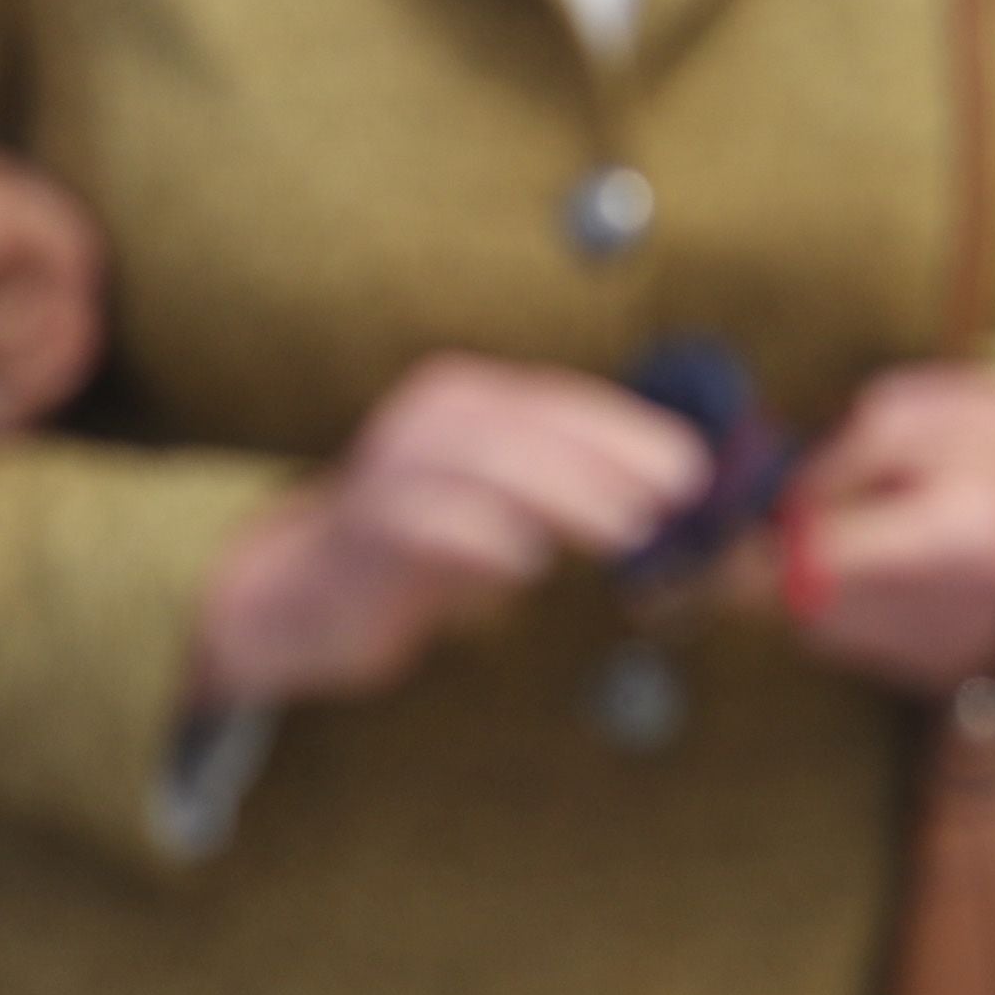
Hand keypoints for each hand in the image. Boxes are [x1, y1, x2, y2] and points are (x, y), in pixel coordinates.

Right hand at [185, 360, 712, 709]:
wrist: (300, 593)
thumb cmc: (423, 548)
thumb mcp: (504, 507)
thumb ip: (574, 491)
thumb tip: (680, 498)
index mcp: (471, 401)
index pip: (562, 403)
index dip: (631, 431)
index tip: (693, 467)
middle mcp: (429, 420)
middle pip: (531, 424)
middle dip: (611, 457)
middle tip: (672, 498)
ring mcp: (388, 469)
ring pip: (484, 461)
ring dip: (566, 492)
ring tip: (627, 528)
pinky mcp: (358, 530)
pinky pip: (421, 520)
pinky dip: (480, 536)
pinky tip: (527, 562)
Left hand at [778, 366, 994, 693]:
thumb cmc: (980, 435)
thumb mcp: (899, 416)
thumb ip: (826, 472)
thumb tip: (762, 531)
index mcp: (960, 537)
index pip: (826, 571)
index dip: (761, 558)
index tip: (731, 540)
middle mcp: (970, 609)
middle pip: (819, 610)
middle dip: (790, 568)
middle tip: (803, 523)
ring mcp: (967, 647)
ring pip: (832, 635)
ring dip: (820, 591)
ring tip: (872, 537)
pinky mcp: (960, 668)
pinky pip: (864, 649)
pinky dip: (856, 611)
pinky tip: (897, 570)